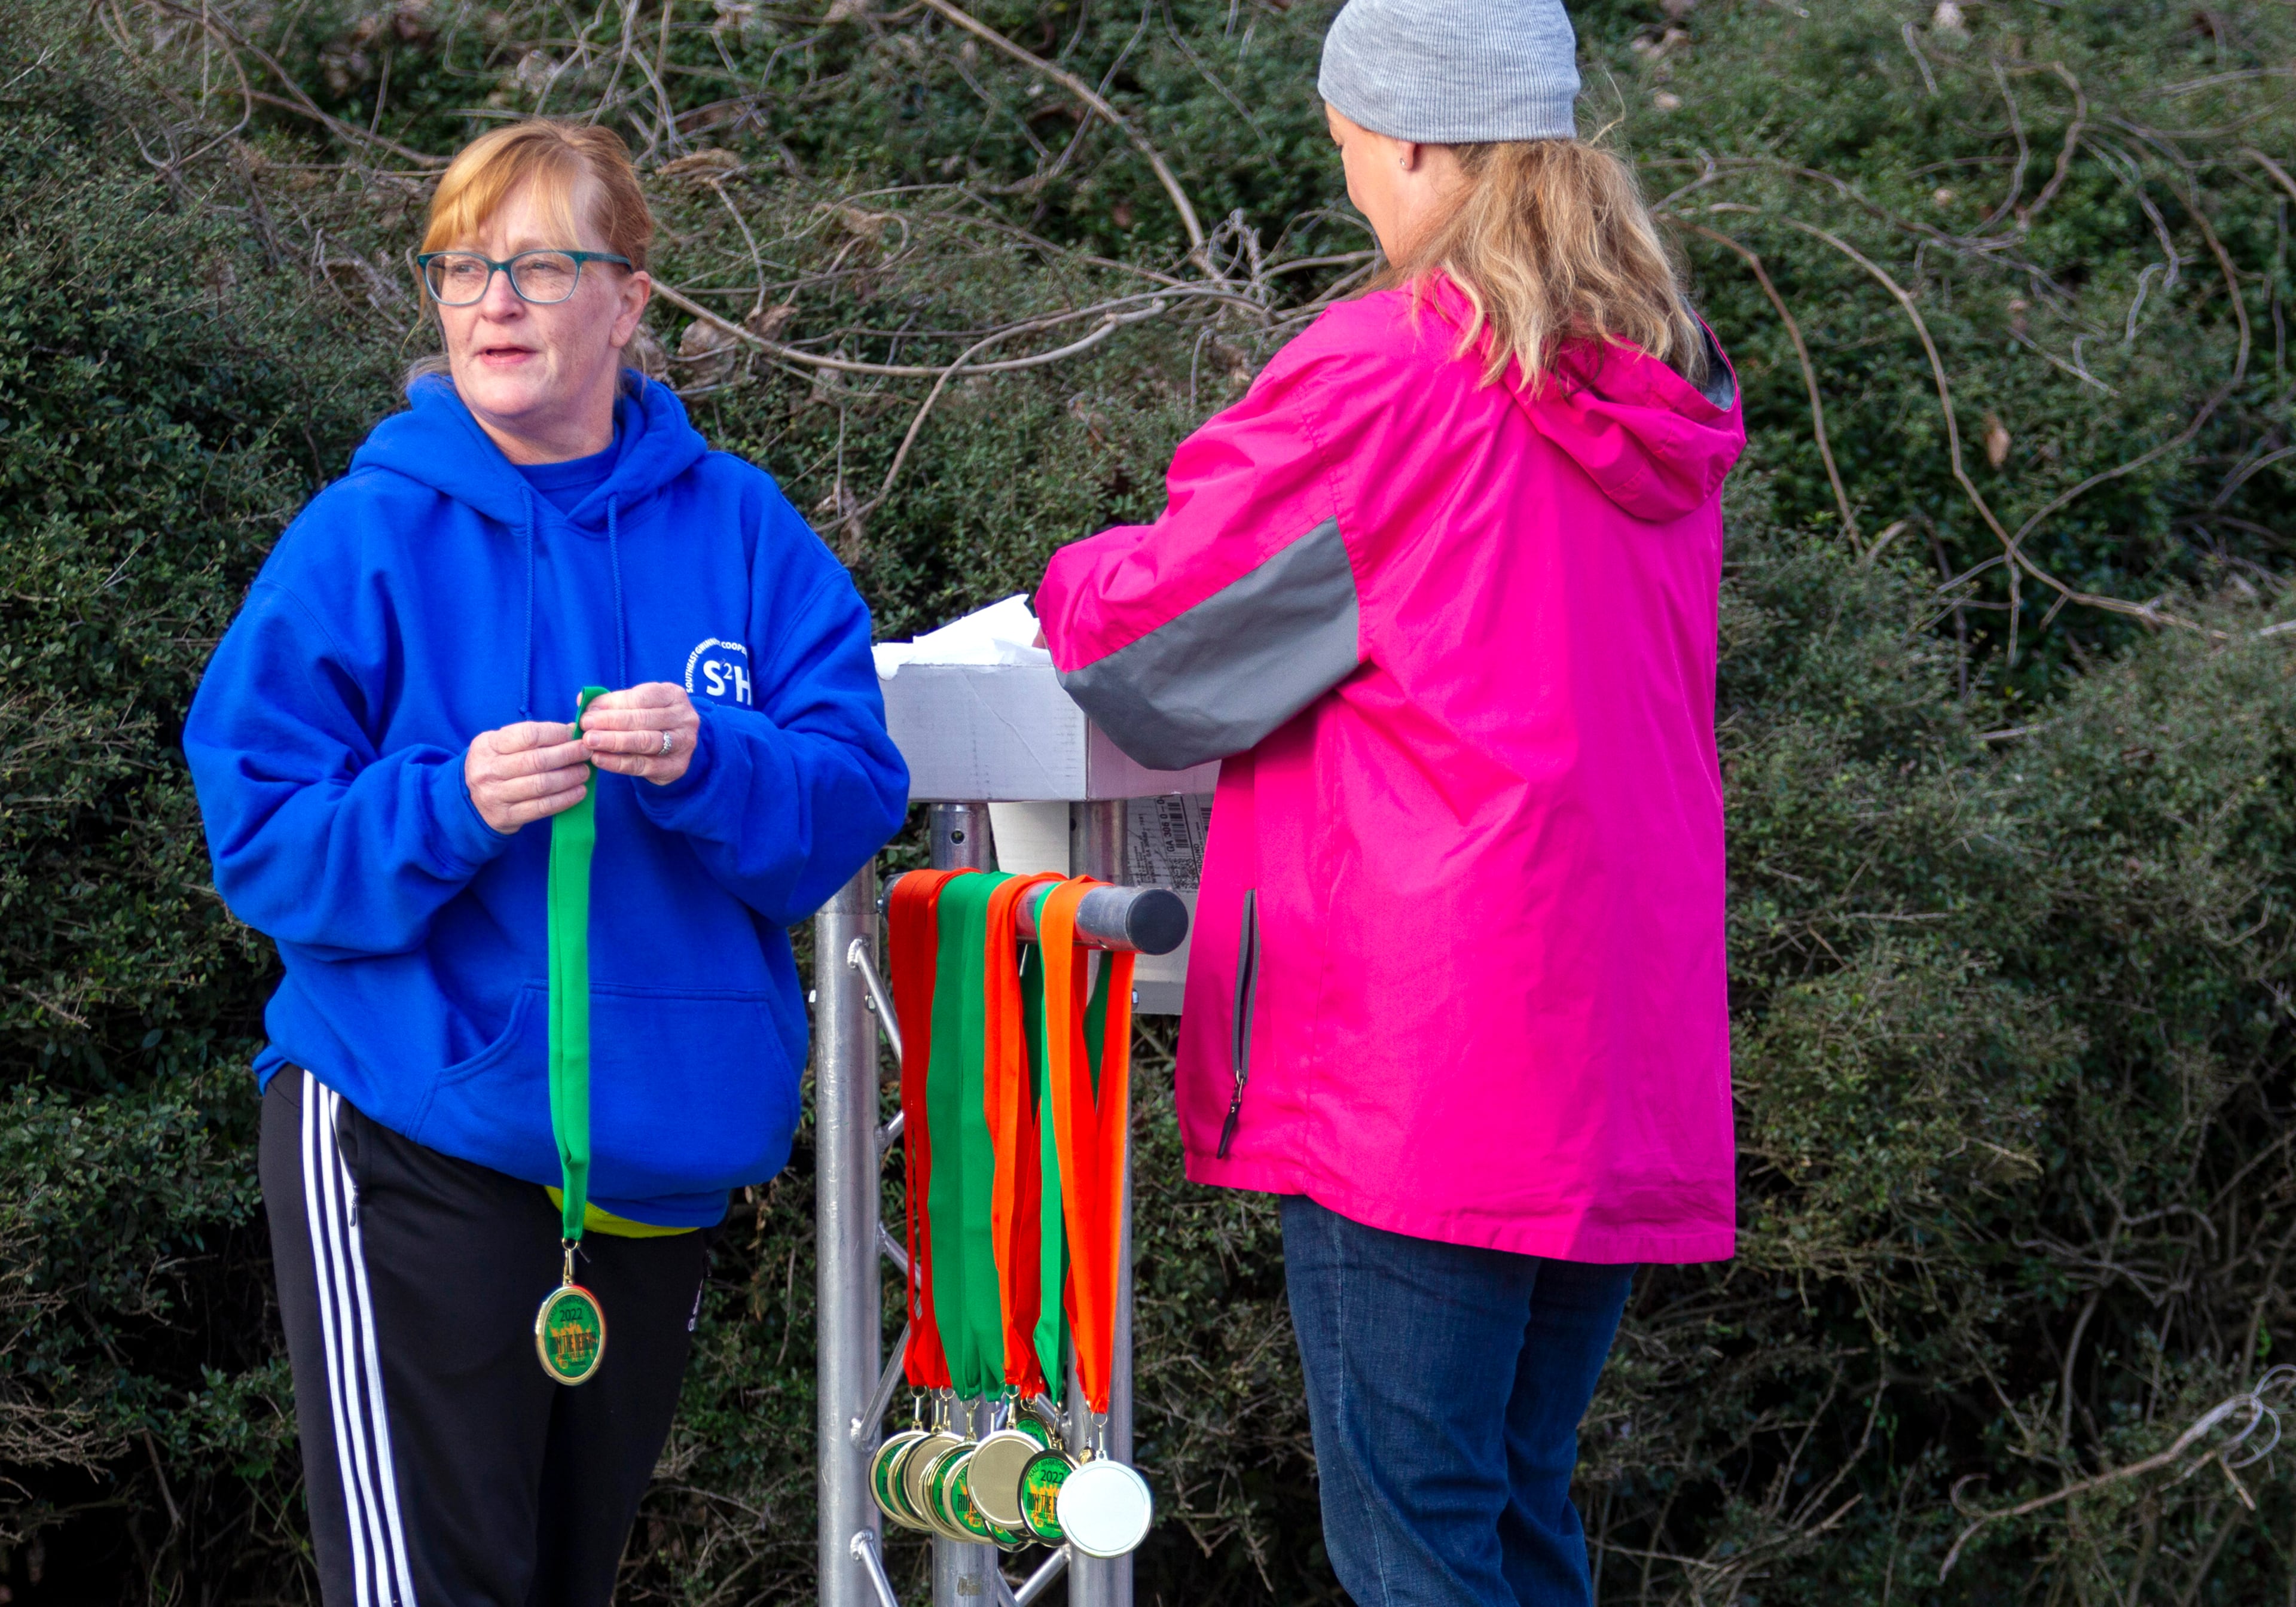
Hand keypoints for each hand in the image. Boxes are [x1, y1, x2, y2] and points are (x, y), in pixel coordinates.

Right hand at [466, 721, 588, 832]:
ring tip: (584, 772)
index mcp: (487, 745)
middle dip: (568, 755)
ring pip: (541, 785)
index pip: (528, 735)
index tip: (573, 734)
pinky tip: (579, 792)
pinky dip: (565, 799)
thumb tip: (571, 730)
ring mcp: (496, 795)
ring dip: (569, 777)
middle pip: (537, 760)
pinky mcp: (506, 816)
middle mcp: (489, 770)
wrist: (468, 801)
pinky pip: (542, 808)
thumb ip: (531, 737)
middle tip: (586, 752)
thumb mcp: (501, 744)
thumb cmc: (495, 765)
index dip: (556, 733)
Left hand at [580, 682, 701, 785]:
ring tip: (589, 741)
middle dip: (610, 722)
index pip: (641, 697)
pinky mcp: (676, 766)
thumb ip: (612, 702)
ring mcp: (683, 743)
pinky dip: (618, 763)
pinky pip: (643, 765)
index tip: (588, 711)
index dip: (613, 704)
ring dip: (613, 741)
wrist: (675, 747)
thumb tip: (582, 700)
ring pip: (645, 742)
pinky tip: (599, 759)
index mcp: (673, 695)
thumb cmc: (650, 721)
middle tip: (585, 726)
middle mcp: (684, 718)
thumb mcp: (637, 705)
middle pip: (643, 719)